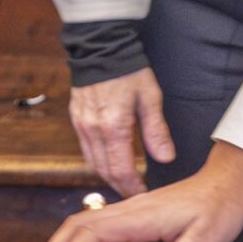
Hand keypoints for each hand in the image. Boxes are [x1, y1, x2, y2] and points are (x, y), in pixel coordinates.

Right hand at [34, 142, 242, 241]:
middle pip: (76, 224)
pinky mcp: (133, 213)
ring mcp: (129, 209)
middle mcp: (128, 210)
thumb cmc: (219, 213)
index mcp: (140, 217)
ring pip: (82, 221)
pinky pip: (94, 223)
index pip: (92, 233)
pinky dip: (75, 238)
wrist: (227, 185)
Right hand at [69, 67, 175, 199]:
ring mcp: (81, 125)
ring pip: (92, 163)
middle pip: (104, 172)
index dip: (132, 187)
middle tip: (135, 192)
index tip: (142, 193)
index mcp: (114, 127)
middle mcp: (93, 130)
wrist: (102, 48)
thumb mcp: (150, 98)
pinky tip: (110, 160)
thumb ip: (156, 131)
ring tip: (124, 181)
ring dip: (107, 176)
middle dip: (119, 186)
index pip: (121, 170)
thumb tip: (166, 158)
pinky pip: (85, 149)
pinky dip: (97, 161)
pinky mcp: (76, 120)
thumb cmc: (129, 70)